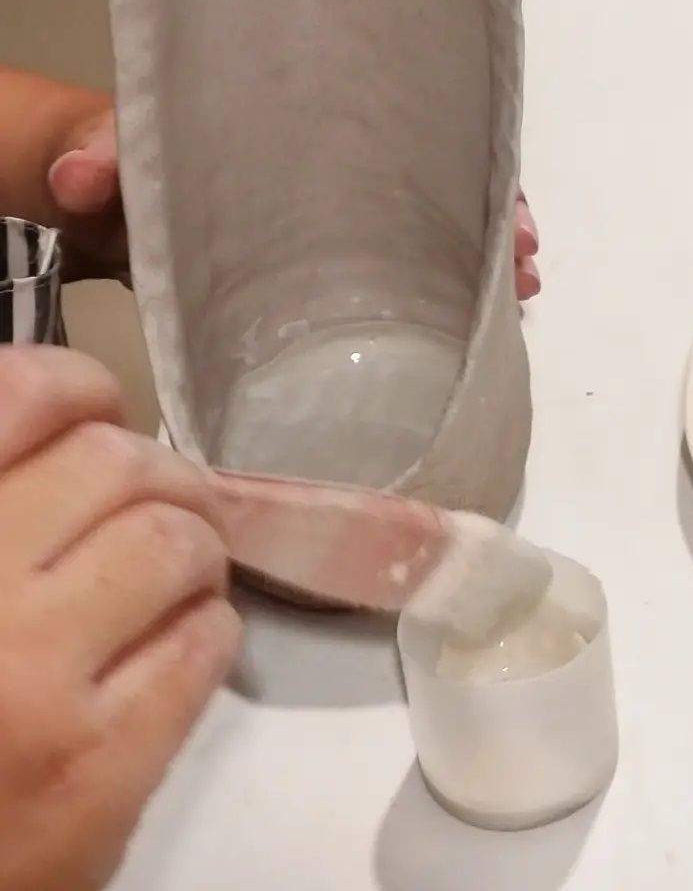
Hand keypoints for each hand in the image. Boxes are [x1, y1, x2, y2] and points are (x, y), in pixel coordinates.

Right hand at [0, 347, 240, 890]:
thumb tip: (62, 422)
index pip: (19, 398)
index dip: (76, 384)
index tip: (93, 405)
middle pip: (116, 465)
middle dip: (154, 475)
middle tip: (154, 503)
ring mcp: (33, 686)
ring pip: (175, 541)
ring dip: (192, 546)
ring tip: (170, 575)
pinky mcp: (98, 773)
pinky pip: (204, 642)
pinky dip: (208, 627)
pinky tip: (177, 643)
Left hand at [47, 101, 542, 297]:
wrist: (99, 197)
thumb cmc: (123, 165)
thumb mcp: (111, 153)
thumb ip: (102, 155)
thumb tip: (87, 178)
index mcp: (311, 135)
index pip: (413, 134)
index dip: (471, 168)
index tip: (511, 209)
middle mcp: (341, 179)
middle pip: (444, 186)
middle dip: (498, 220)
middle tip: (529, 260)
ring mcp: (339, 229)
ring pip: (434, 234)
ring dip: (482, 263)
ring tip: (522, 291)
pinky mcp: (323, 277)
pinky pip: (400, 280)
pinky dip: (444, 299)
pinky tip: (477, 329)